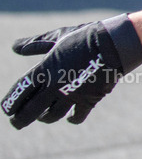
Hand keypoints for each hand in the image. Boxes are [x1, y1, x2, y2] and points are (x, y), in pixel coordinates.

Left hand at [2, 15, 141, 128]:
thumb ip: (36, 43)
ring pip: (52, 116)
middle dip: (20, 119)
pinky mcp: (89, 99)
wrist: (114, 43)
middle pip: (31, 111)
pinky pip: (77, 116)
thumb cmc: (85, 36)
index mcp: (45, 69)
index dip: (10, 103)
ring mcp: (72, 94)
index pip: (20, 91)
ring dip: (44, 118)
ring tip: (42, 117)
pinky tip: (69, 118)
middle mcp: (55, 85)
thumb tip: (15, 47)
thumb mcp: (59, 36)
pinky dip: (71, 119)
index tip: (6, 109)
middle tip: (16, 122)